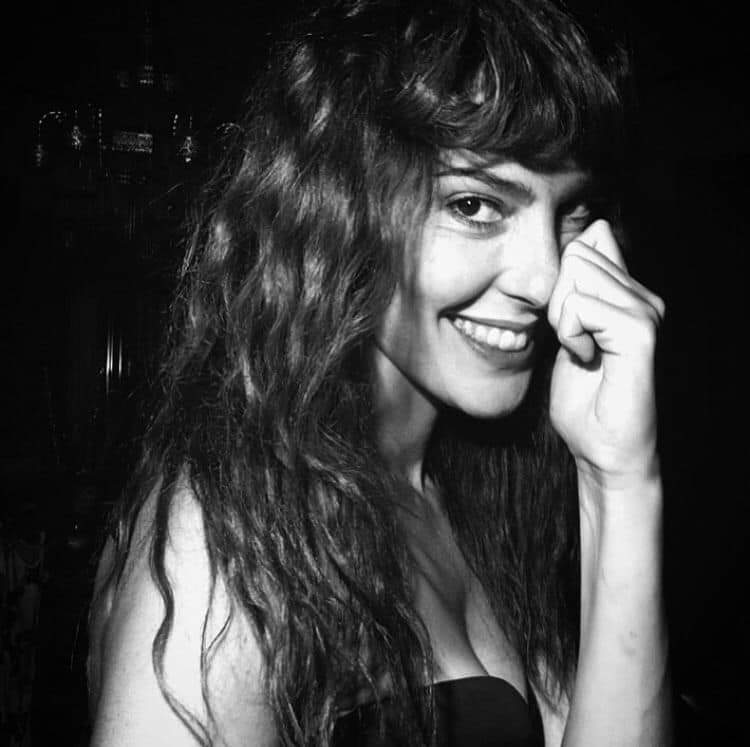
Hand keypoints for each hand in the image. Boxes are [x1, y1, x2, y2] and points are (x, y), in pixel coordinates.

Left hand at [547, 220, 664, 489]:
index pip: (593, 239)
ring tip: (583, 351)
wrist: (604, 450)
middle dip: (559, 300)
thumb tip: (578, 241)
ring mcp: (645, 312)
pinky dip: (569, 335)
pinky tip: (586, 359)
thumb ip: (573, 294)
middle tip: (575, 341)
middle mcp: (643, 297)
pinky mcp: (639, 332)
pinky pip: (580, 306)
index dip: (563, 276)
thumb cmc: (585, 400)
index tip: (569, 322)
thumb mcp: (570, 335)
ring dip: (563, 320)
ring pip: (577, 277)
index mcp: (629, 294)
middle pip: (578, 254)